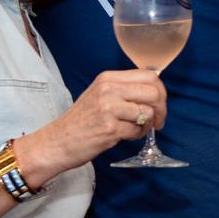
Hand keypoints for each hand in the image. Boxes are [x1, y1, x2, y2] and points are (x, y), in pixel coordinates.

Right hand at [44, 69, 167, 169]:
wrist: (57, 142)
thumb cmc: (81, 120)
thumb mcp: (100, 94)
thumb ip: (124, 89)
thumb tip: (155, 90)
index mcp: (108, 78)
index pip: (149, 75)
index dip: (160, 91)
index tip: (159, 103)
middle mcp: (109, 89)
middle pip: (153, 92)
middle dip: (161, 109)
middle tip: (158, 121)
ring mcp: (109, 108)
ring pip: (148, 112)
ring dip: (148, 125)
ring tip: (136, 129)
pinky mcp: (110, 129)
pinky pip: (138, 130)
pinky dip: (137, 135)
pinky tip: (127, 136)